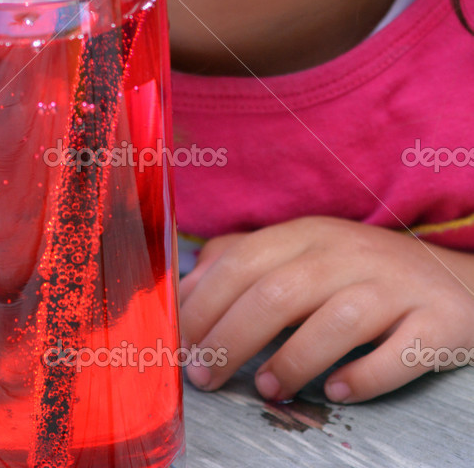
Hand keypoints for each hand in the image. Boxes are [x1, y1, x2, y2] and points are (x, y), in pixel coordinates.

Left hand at [178, 216, 473, 402]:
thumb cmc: (364, 271)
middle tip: (205, 376)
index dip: (205, 304)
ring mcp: (394, 288)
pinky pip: (399, 353)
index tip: (179, 343)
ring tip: (266, 389)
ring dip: (292, 359)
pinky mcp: (435, 323)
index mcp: (311, 235)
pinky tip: (336, 390)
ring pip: (336, 320)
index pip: (244, 262)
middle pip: (279, 292)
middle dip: (232, 337)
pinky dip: (365, 376)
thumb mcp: (305, 250)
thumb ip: (245, 259)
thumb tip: (188, 286)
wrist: (458, 280)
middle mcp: (350, 255)